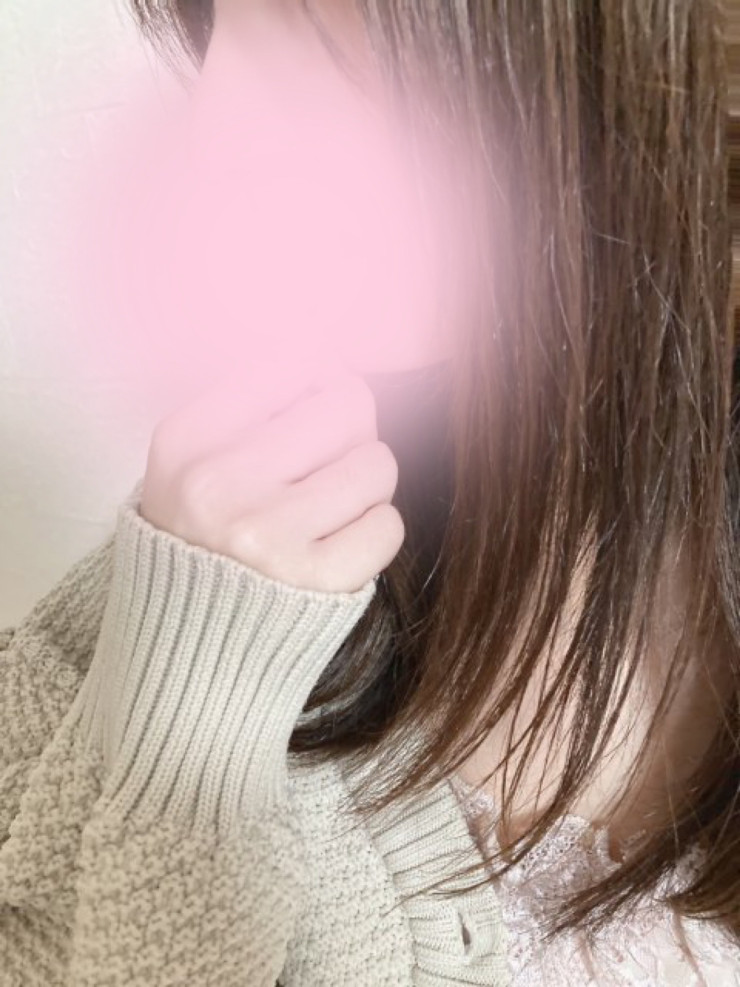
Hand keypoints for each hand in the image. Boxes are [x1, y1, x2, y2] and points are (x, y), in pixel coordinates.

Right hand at [140, 358, 405, 593]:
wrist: (189, 638)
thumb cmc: (206, 533)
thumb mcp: (193, 457)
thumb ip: (256, 401)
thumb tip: (338, 356)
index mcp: (187, 439)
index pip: (293, 360)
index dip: (318, 380)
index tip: (311, 408)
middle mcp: (220, 483)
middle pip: (348, 404)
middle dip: (351, 429)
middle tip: (328, 461)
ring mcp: (267, 535)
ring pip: (377, 463)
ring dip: (366, 484)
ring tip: (331, 506)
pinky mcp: (313, 583)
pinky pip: (388, 525)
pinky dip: (374, 532)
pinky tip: (340, 542)